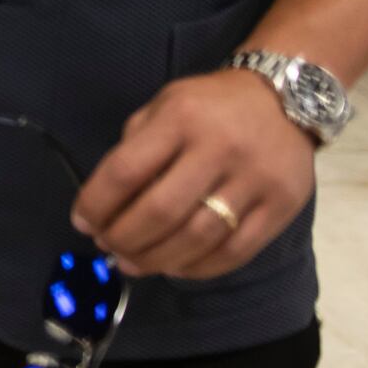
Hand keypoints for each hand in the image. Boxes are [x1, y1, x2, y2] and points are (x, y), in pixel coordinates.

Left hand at [72, 69, 315, 280]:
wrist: (286, 99)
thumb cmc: (211, 106)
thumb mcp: (165, 105)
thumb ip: (135, 146)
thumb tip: (104, 204)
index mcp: (181, 118)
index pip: (126, 170)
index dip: (96, 203)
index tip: (81, 222)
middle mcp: (219, 148)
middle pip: (161, 211)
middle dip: (124, 238)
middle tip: (107, 248)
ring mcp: (255, 180)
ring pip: (198, 237)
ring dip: (156, 259)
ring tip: (133, 264)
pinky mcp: (283, 206)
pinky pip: (235, 251)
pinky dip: (198, 268)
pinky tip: (175, 267)